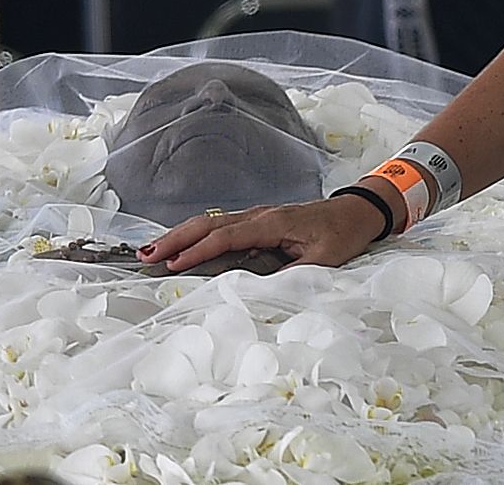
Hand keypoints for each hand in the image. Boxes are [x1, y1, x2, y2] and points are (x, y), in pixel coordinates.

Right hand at [138, 190, 392, 272]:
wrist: (357, 212)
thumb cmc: (341, 235)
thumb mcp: (323, 260)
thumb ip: (292, 274)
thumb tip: (260, 291)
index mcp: (274, 223)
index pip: (228, 236)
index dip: (199, 250)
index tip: (174, 264)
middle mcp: (260, 215)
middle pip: (211, 223)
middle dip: (177, 238)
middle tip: (146, 254)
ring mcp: (257, 216)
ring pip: (212, 222)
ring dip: (181, 235)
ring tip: (151, 250)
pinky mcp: (258, 222)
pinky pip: (221, 226)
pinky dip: (197, 234)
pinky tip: (180, 245)